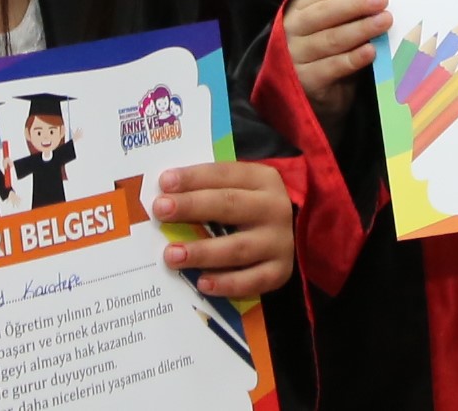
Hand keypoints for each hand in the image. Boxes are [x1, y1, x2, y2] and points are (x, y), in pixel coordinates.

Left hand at [156, 159, 295, 297]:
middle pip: (230, 205)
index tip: (164, 182)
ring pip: (238, 247)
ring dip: (202, 252)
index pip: (224, 174)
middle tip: (160, 210)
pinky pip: (251, 281)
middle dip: (192, 207)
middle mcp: (274, 208)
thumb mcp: (240, 188)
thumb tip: (166, 195)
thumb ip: (210, 188)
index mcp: (262, 179)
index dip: (193, 177)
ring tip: (171, 255)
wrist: (297, 234)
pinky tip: (201, 283)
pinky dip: (226, 283)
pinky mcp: (280, 272)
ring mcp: (278, 242)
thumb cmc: (251, 207)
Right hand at [281, 0, 389, 115]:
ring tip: (383, 21)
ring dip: (360, 29)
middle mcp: (291, 32)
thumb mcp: (333, 31)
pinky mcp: (306, 82)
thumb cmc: (327, 58)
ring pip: (330, 39)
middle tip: (381, 0)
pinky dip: (352, 59)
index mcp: (297, 13)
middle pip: (324, 14)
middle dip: (355, 5)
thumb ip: (348, 15)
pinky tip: (371, 51)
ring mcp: (295, 57)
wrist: (315, 102)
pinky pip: (332, 67)